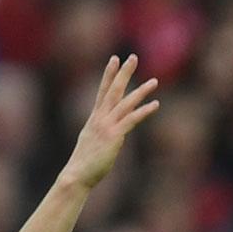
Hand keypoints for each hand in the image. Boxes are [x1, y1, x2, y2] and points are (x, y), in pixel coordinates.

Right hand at [63, 55, 159, 190]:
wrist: (77, 174)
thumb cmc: (85, 164)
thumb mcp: (93, 143)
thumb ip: (101, 134)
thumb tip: (111, 135)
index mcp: (94, 118)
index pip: (102, 91)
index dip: (108, 74)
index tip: (114, 59)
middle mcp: (99, 118)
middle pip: (113, 90)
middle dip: (123, 73)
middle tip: (132, 57)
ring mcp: (106, 125)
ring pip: (125, 102)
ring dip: (140, 91)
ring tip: (154, 81)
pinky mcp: (114, 136)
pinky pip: (131, 119)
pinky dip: (143, 111)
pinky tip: (155, 105)